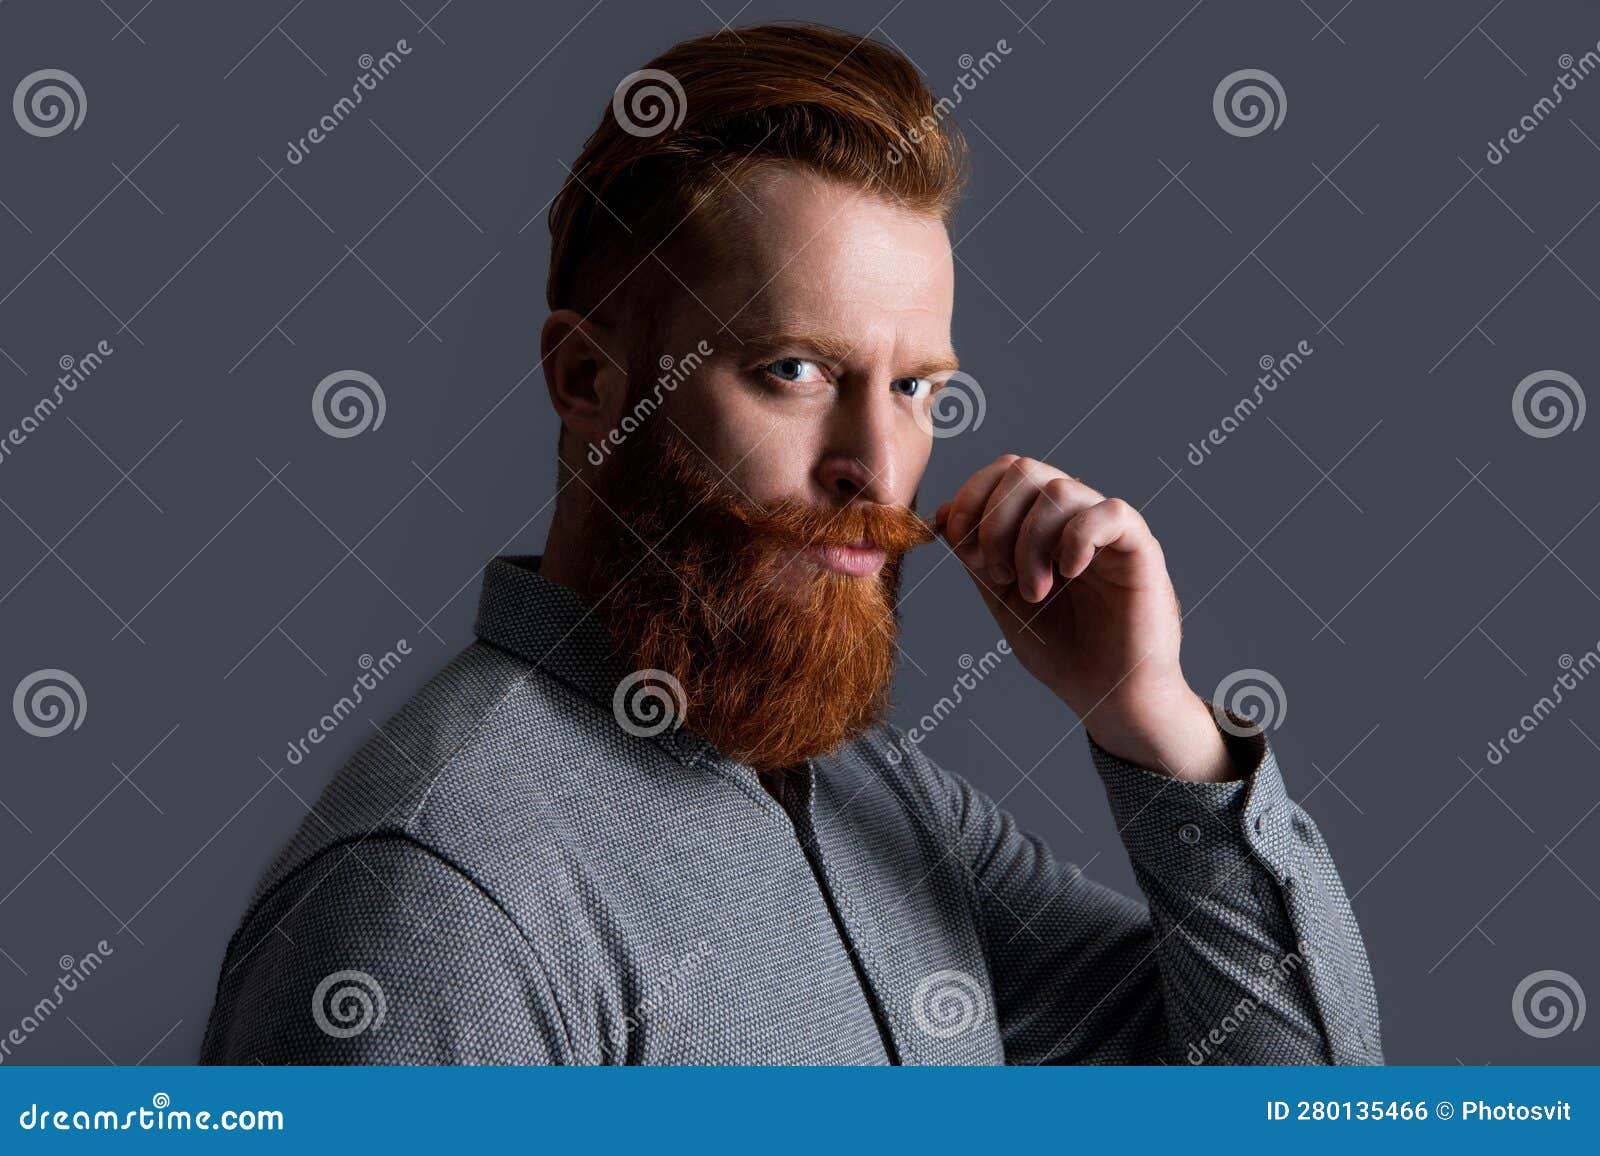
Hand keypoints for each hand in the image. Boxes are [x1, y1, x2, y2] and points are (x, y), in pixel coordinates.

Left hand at [935, 455, 1234, 781]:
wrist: (1107, 697)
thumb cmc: (1061, 651)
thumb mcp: (1001, 598)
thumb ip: (975, 554)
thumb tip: (944, 513)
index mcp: (1041, 523)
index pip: (1003, 472)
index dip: (971, 499)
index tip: (963, 549)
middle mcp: (1073, 517)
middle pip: (1025, 470)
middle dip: (995, 521)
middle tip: (999, 574)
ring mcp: (1107, 530)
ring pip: (1059, 491)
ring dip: (1030, 543)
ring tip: (1035, 591)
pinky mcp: (1139, 549)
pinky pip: (1109, 512)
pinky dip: (1077, 539)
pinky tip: (1069, 573)